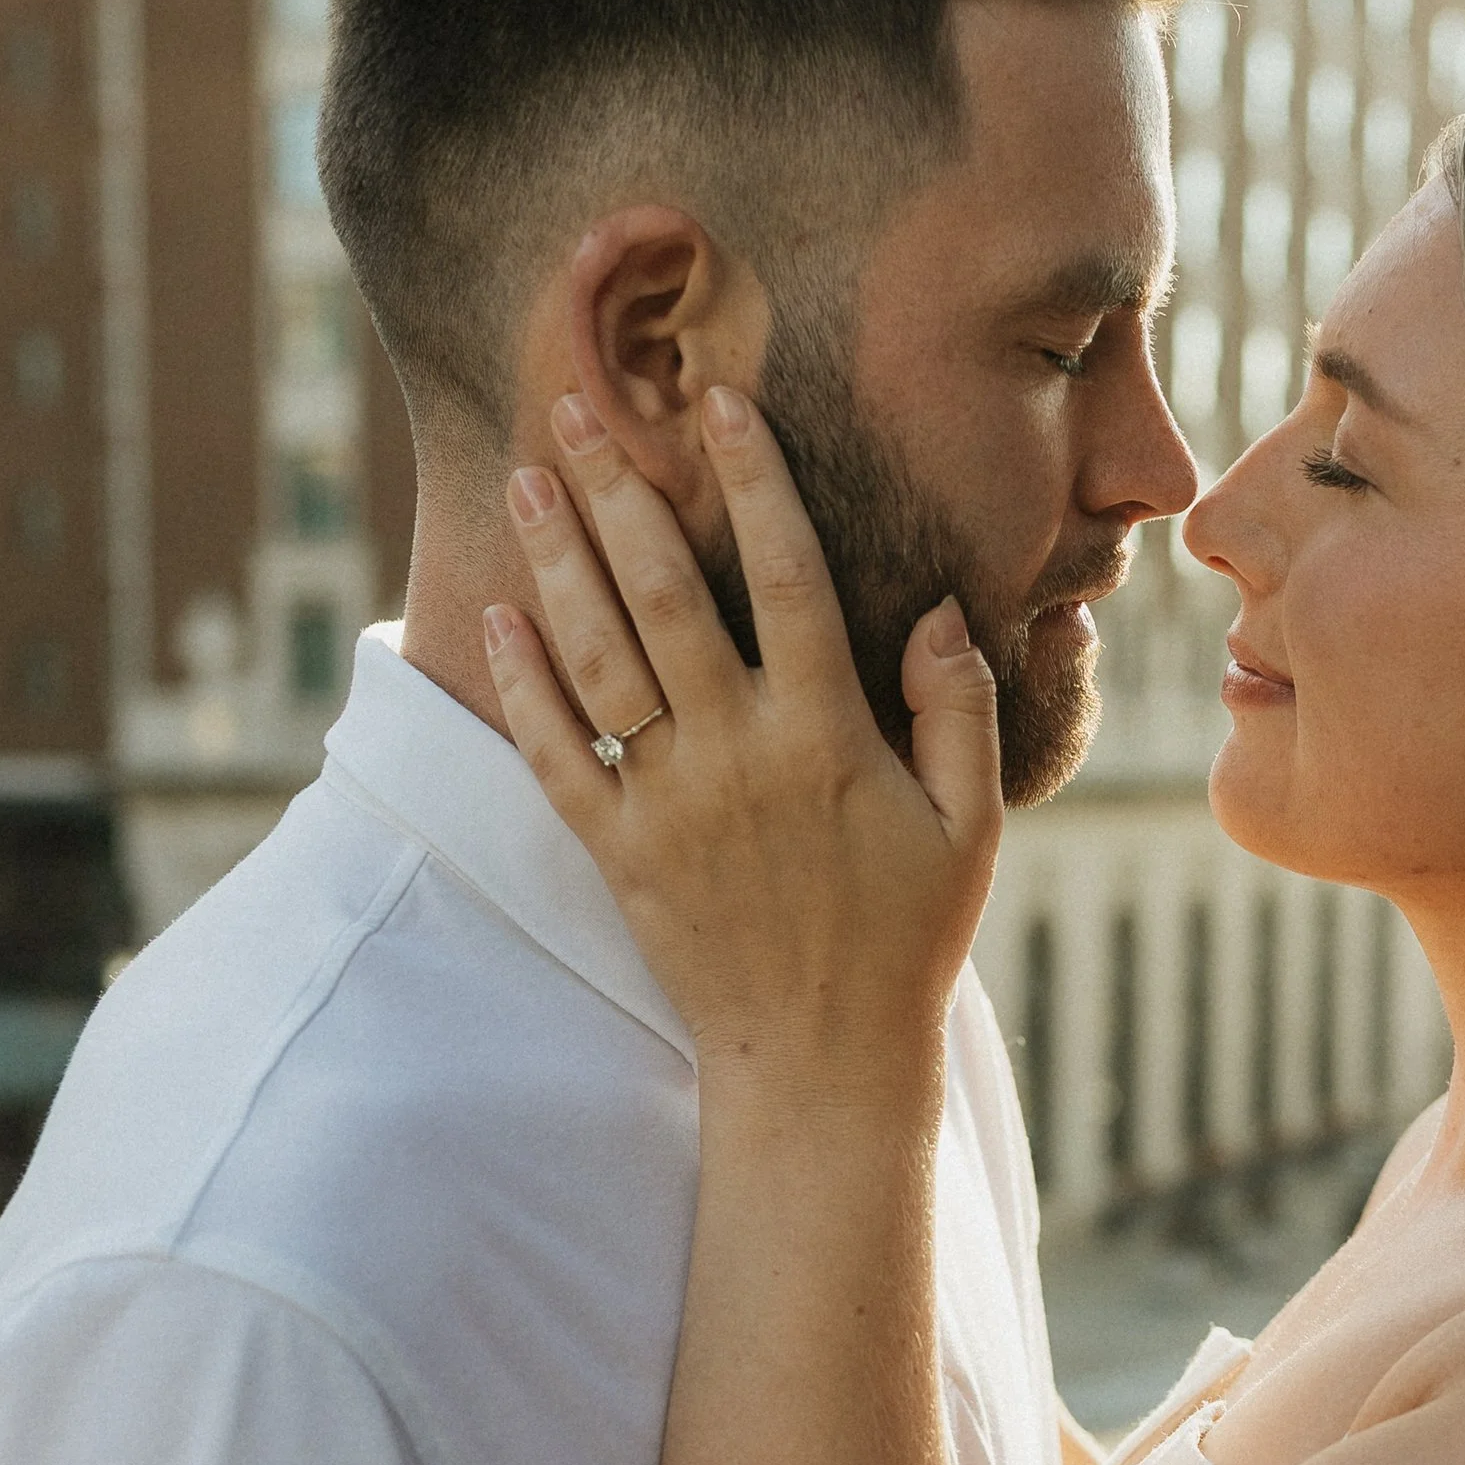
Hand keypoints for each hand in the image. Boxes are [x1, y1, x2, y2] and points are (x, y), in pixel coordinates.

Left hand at [484, 391, 1001, 1100]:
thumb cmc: (906, 941)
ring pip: (597, 655)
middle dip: (618, 489)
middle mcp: (738, 754)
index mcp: (829, 734)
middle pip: (664, 591)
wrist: (820, 1064)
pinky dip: (521, 682)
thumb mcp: (969, 827)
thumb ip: (958, 710)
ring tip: (523, 478)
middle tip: (574, 405)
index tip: (720, 400)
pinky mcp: (617, 851)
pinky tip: (495, 615)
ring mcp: (668, 802)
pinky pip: (556, 752)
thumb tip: (937, 607)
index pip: (786, 574)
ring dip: (555, 558)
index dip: (752, 479)